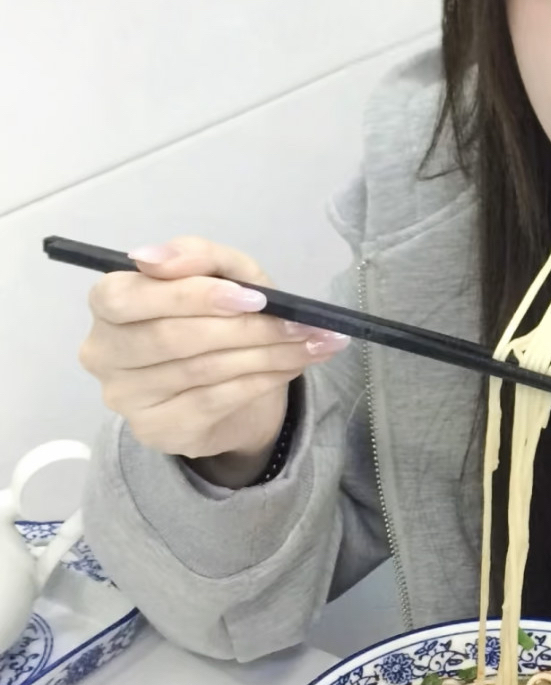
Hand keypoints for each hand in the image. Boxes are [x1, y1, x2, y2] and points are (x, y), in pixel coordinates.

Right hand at [78, 236, 348, 484]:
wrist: (234, 386)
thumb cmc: (219, 316)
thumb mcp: (224, 273)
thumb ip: (197, 255)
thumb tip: (150, 256)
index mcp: (109, 302)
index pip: (127, 297)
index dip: (192, 295)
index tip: (254, 298)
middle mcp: (104, 351)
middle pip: (172, 337)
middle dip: (246, 329)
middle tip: (300, 324)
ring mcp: (125, 396)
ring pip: (201, 370)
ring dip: (268, 354)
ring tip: (312, 342)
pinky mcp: (156, 429)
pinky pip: (215, 401)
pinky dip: (263, 380)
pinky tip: (294, 366)